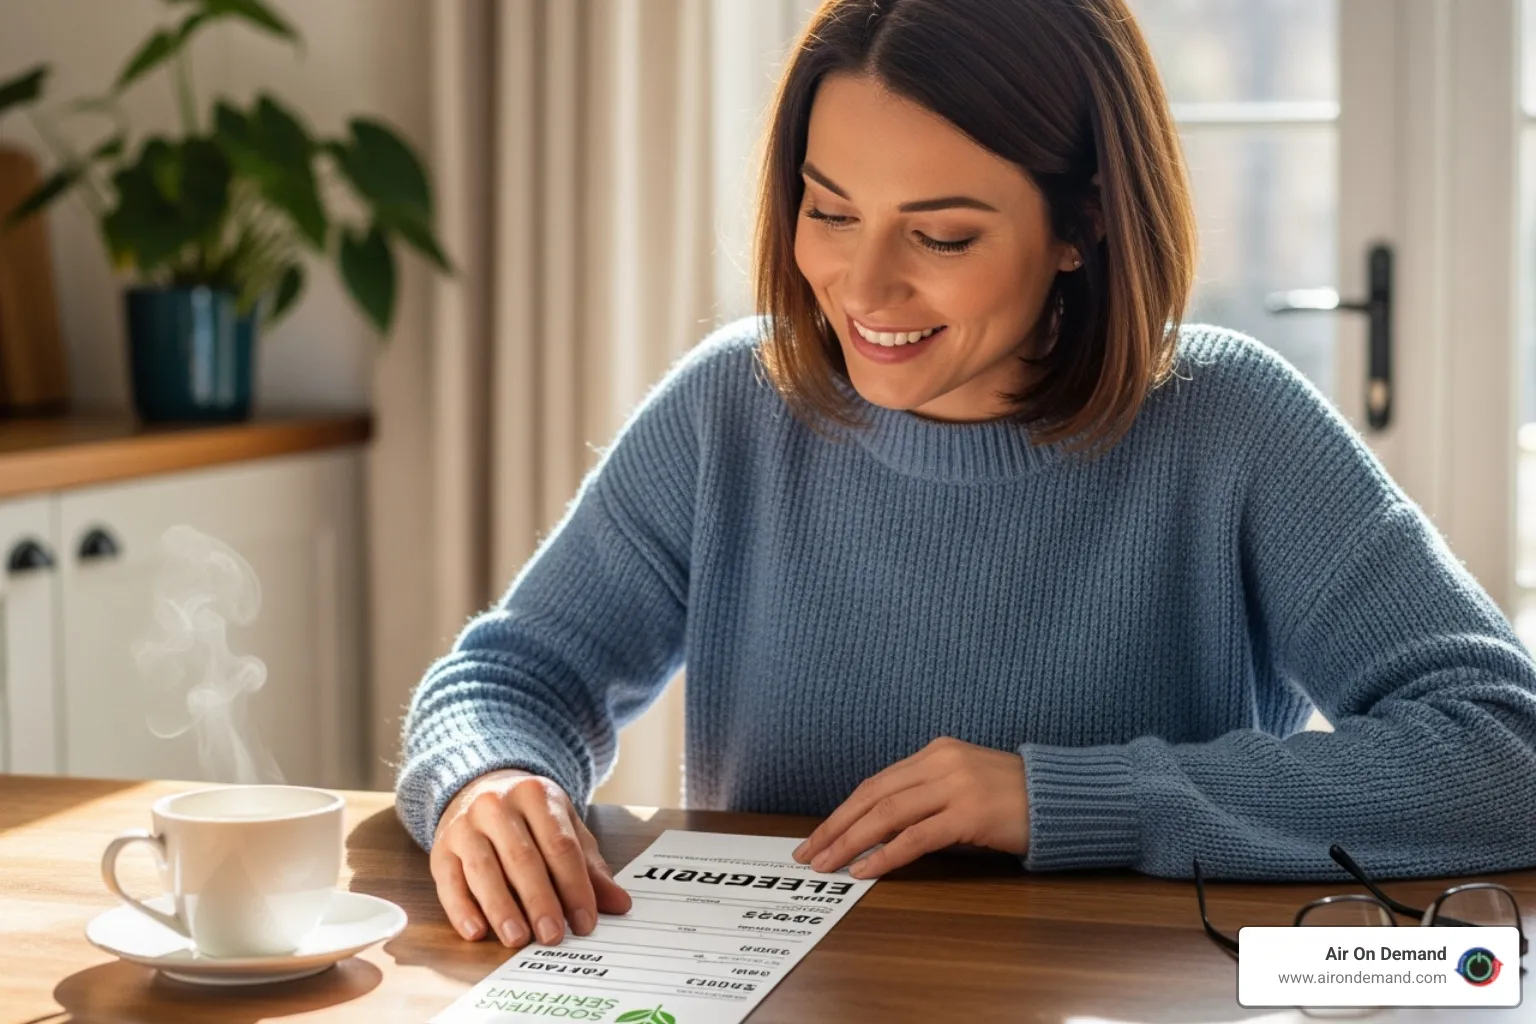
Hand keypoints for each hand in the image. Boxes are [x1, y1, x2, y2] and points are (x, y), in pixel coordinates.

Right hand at [431, 769, 632, 946]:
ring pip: (484, 869)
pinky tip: (477, 931)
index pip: (560, 846)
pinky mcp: (441, 848)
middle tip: (553, 936)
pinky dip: (462, 909)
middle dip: (540, 900)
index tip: (585, 922)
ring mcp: (465, 825)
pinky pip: (449, 881)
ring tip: (518, 938)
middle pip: (523, 858)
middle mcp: (497, 805)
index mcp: (537, 795)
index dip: (574, 887)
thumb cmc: (529, 817)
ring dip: (501, 908)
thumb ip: (591, 867)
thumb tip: (621, 904)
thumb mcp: (565, 828)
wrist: (478, 787)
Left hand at [791, 737, 1028, 878]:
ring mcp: (956, 786)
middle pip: (873, 795)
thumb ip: (927, 795)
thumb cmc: (1016, 799)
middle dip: (836, 827)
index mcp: (936, 751)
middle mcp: (941, 761)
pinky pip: (916, 837)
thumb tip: (881, 826)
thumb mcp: (965, 784)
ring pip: (887, 814)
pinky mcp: (970, 813)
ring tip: (828, 864)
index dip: (843, 811)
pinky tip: (865, 870)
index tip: (818, 835)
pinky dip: (886, 855)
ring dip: (851, 842)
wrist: (1065, 800)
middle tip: (809, 853)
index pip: (876, 783)